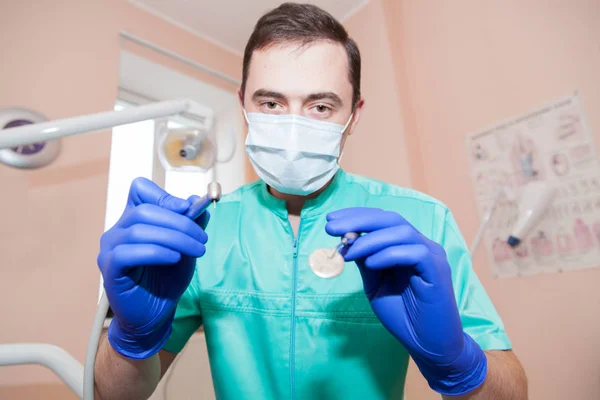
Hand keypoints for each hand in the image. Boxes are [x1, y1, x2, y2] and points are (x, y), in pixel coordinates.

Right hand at [97, 177, 209, 358]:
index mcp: (134, 219)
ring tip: (196, 250)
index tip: (188, 208)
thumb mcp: (186, 247)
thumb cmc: (167, 279)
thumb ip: (191, 224)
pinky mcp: (109, 269)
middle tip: (202, 238)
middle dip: (179, 222)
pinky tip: (173, 258)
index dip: (164, 195)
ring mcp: (110, 249)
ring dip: (174, 238)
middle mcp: (118, 230)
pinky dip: (155, 252)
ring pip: (139, 230)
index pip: (139, 190)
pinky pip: (128, 253)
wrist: (155, 314)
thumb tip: (195, 201)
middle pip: (144, 210)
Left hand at [326, 207, 486, 394]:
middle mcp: (422, 244)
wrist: (428, 345)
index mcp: (407, 245)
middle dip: (358, 220)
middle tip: (331, 227)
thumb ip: (366, 262)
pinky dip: (389, 254)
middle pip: (391, 218)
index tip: (331, 220)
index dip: (357, 215)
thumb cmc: (403, 315)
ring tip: (348, 252)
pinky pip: (415, 253)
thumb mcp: (376, 284)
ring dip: (370, 239)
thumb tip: (346, 241)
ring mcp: (432, 256)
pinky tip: (371, 263)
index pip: (382, 219)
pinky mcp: (438, 271)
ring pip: (402, 232)